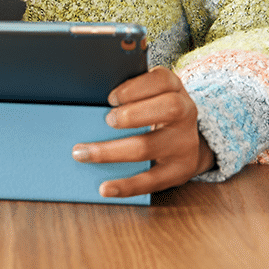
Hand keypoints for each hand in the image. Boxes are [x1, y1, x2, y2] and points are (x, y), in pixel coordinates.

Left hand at [72, 66, 215, 198]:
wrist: (186, 140)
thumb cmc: (153, 110)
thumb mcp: (149, 93)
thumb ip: (127, 91)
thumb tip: (90, 96)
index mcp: (174, 87)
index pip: (162, 80)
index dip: (136, 87)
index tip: (111, 97)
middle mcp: (185, 112)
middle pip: (167, 109)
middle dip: (132, 115)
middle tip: (106, 120)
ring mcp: (184, 143)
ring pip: (149, 147)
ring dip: (111, 152)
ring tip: (82, 153)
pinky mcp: (180, 171)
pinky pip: (151, 181)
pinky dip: (126, 186)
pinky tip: (105, 188)